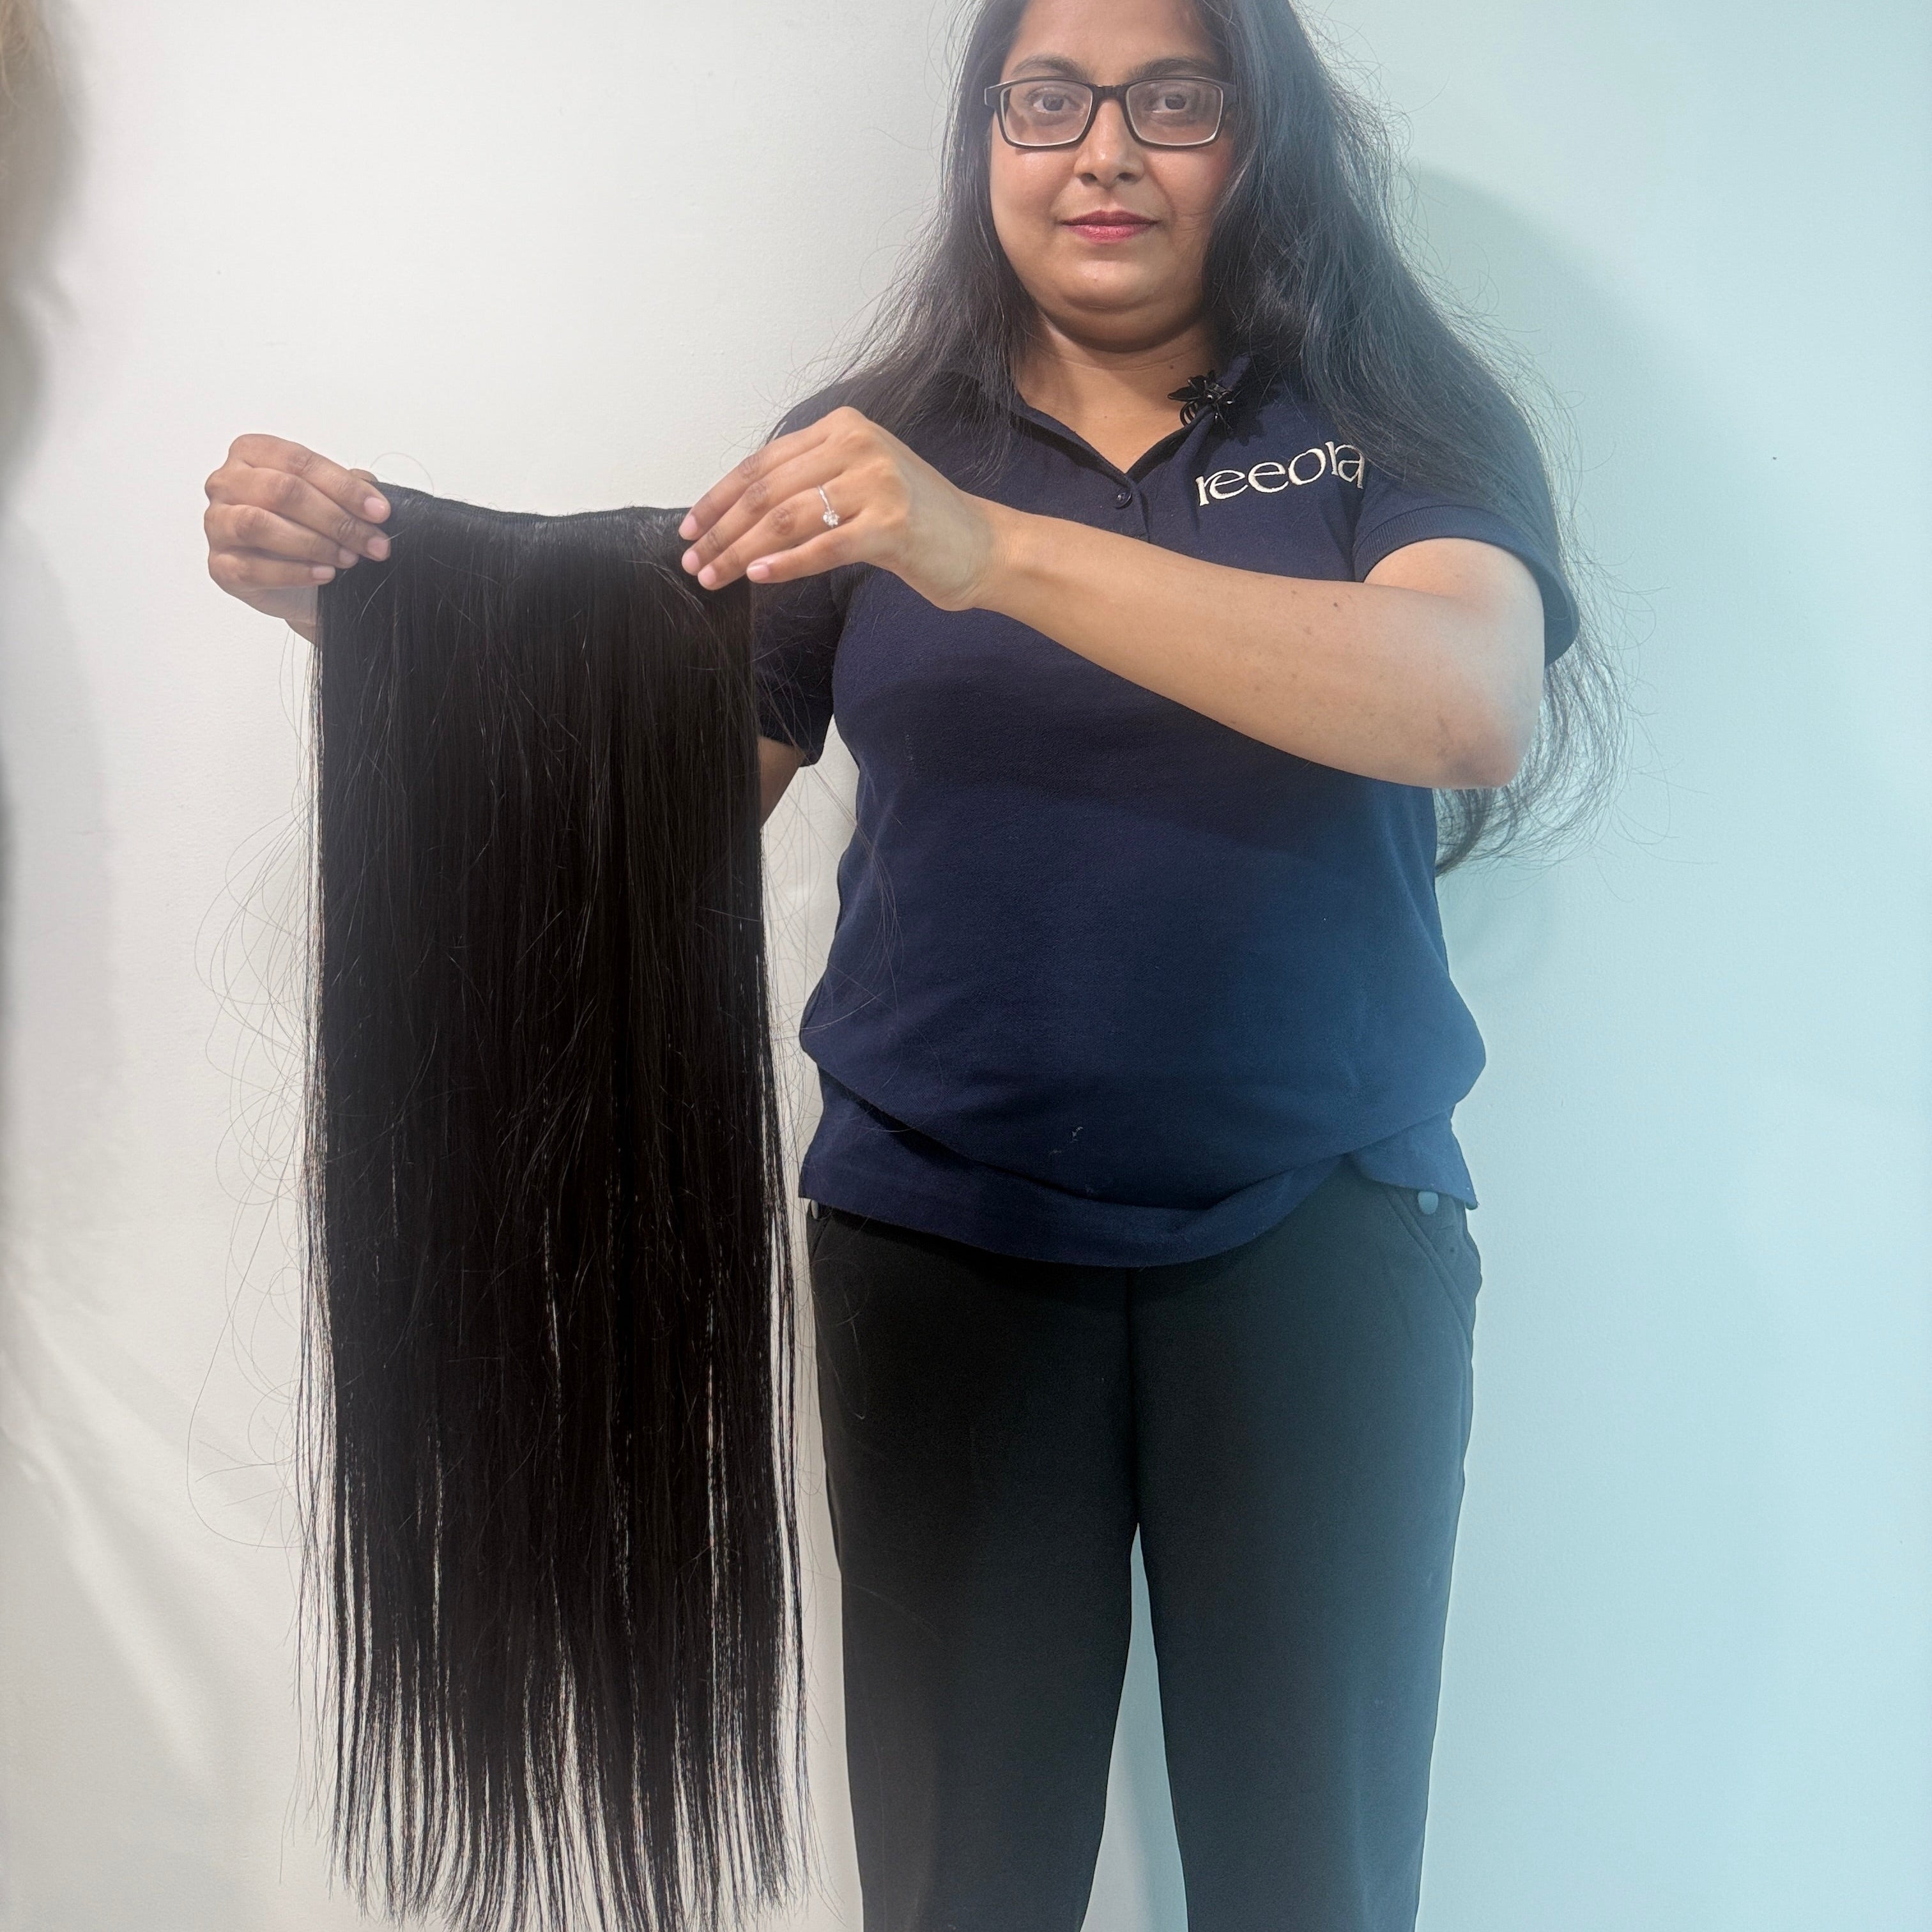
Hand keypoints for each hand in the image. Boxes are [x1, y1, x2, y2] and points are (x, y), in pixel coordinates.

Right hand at [204, 434, 392, 634]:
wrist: (300, 585)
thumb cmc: (309, 530)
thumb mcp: (333, 501)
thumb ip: (348, 489)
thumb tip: (374, 494)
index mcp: (251, 453)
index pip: (298, 461)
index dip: (344, 487)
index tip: (381, 511)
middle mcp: (226, 483)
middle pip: (281, 491)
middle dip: (336, 519)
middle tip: (373, 543)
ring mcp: (217, 524)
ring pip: (259, 525)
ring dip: (314, 544)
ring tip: (349, 558)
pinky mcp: (220, 566)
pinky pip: (253, 568)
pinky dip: (295, 572)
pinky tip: (325, 574)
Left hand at [677, 406, 1003, 612]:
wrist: (982, 546)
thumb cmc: (917, 522)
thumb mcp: (858, 485)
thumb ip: (807, 486)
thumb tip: (738, 517)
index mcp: (843, 427)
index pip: (763, 463)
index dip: (719, 498)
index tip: (691, 528)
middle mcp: (858, 445)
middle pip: (767, 491)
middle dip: (722, 530)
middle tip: (693, 561)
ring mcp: (876, 482)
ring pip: (785, 519)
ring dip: (741, 552)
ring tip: (714, 577)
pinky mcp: (890, 524)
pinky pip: (822, 546)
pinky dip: (785, 564)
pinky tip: (757, 578)